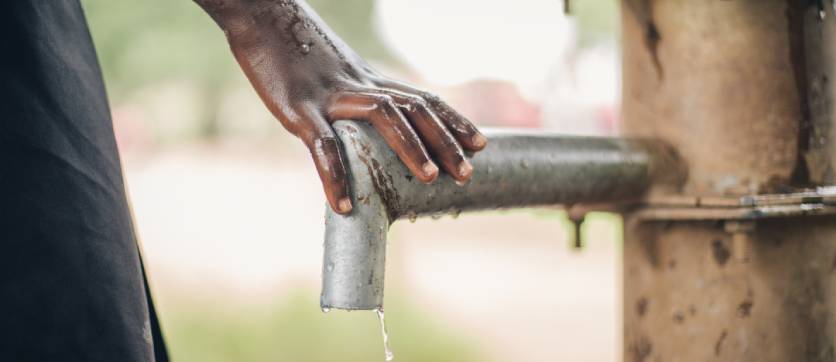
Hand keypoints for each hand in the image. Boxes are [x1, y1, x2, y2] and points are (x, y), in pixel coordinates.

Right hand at [196, 0, 486, 213]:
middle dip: (444, 141)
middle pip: (413, 109)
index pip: (422, 99)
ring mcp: (330, 96)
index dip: (454, 122)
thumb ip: (354, 96)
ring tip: (429, 180)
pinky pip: (321, 144)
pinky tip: (341, 205)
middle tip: (467, 174)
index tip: (481, 144)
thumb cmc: (294, 49)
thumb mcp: (334, 72)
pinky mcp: (299, 108)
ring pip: (383, 116)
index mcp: (369, 80)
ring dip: (409, 147)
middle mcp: (359, 86)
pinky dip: (333, 176)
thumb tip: (370, 123)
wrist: (260, 16)